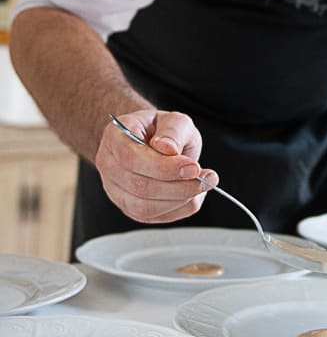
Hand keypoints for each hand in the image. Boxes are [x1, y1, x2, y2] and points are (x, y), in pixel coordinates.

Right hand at [95, 109, 218, 222]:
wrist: (152, 140)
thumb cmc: (160, 129)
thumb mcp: (173, 119)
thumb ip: (173, 131)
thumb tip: (168, 149)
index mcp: (115, 137)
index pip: (132, 158)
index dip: (164, 167)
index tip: (193, 167)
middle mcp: (109, 165)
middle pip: (139, 186)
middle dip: (179, 186)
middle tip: (206, 178)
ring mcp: (115, 190)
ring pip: (146, 207)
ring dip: (181, 199)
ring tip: (202, 184)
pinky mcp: (129, 208)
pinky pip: (154, 217)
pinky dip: (179, 208)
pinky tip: (192, 194)